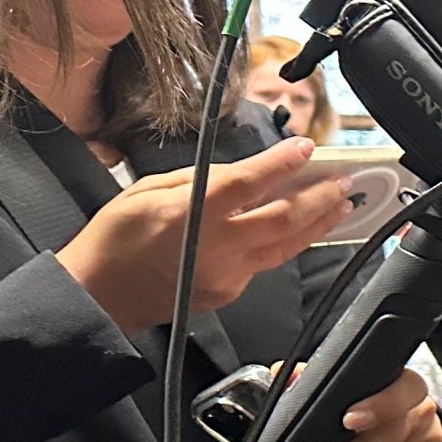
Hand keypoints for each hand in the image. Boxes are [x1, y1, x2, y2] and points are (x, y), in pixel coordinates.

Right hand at [55, 136, 348, 334]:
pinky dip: (286, 244)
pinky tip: (302, 230)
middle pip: (283, 219)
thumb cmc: (117, 236)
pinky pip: (266, 263)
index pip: (248, 183)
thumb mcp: (148, 190)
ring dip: (317, 223)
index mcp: (191, 213)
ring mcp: (228, 273)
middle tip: (342, 182)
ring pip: (286, 246)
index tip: (306, 148)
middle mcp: (216, 245)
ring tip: (340, 205)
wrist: (99, 292)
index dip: (282, 164)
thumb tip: (246, 172)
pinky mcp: (231, 291)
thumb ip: (201, 179)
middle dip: (318, 197)